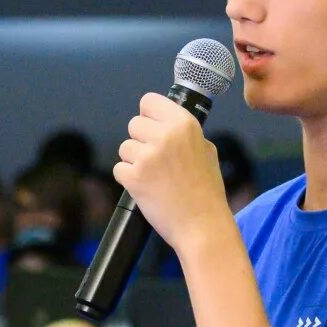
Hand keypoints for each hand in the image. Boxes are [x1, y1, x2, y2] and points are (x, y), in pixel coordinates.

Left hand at [112, 94, 231, 253]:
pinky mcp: (134, 177)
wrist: (202, 226)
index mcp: (184, 124)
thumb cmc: (206, 193)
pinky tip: (147, 188)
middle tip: (156, 160)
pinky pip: (118, 169)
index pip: (149, 101)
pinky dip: (128, 179)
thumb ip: (185, 133)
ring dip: (134, 161)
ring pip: (124, 147)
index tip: (152, 126)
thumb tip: (167, 123)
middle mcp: (165, 136)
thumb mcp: (207, 150)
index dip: (148, 115)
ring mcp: (148, 156)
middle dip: (141, 141)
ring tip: (155, 177)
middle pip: (134, 124)